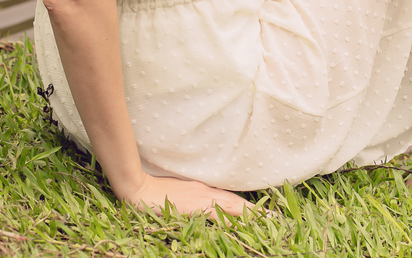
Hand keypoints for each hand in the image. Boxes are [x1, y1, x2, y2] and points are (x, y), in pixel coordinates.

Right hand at [121, 172, 253, 218]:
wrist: (139, 188)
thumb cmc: (154, 189)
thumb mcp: (177, 191)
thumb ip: (190, 195)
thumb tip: (197, 203)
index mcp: (202, 189)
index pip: (229, 197)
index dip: (245, 204)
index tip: (260, 209)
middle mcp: (205, 193)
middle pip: (234, 201)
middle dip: (253, 210)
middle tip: (272, 216)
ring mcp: (201, 200)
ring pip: (231, 207)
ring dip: (248, 213)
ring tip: (265, 219)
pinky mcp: (194, 208)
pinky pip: (216, 214)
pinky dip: (230, 219)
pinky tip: (240, 223)